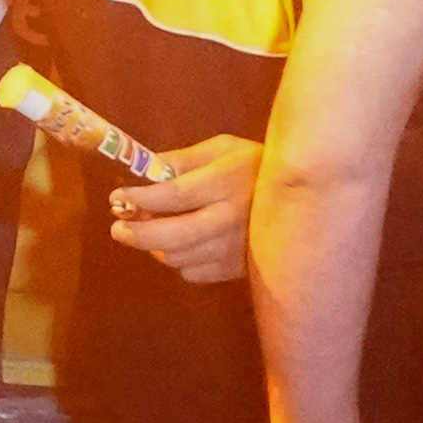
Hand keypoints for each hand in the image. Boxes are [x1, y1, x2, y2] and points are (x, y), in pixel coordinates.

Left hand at [104, 133, 260, 286]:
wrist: (305, 198)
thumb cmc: (256, 166)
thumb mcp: (223, 148)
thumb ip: (182, 160)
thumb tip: (142, 170)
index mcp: (225, 182)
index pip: (174, 195)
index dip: (141, 199)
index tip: (117, 197)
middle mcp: (229, 219)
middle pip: (173, 237)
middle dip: (137, 235)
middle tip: (119, 228)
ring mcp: (235, 248)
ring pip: (179, 259)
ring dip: (156, 248)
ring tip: (150, 233)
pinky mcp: (239, 269)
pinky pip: (194, 273)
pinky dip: (179, 262)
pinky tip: (181, 246)